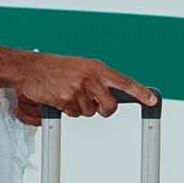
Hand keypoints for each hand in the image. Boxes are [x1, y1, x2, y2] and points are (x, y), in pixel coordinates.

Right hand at [9, 53, 157, 120]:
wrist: (31, 69)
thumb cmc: (57, 68)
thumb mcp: (82, 68)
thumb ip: (98, 80)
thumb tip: (111, 96)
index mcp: (97, 68)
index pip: (125, 82)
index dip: (140, 92)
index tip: (152, 100)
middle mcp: (91, 78)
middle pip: (110, 106)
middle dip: (104, 110)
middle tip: (93, 104)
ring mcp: (79, 89)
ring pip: (90, 112)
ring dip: (80, 108)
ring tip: (68, 93)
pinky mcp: (67, 100)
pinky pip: (75, 114)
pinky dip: (68, 110)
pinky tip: (60, 98)